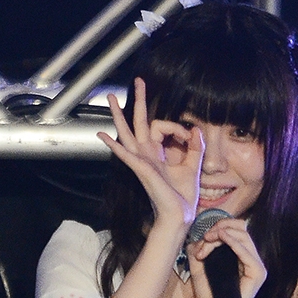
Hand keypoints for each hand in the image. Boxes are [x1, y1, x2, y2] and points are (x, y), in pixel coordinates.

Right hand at [96, 78, 203, 230]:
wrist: (179, 216)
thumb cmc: (183, 196)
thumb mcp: (193, 166)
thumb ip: (195, 147)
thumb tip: (195, 129)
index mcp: (157, 154)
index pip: (162, 128)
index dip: (177, 127)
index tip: (189, 134)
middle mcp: (146, 156)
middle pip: (138, 123)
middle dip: (139, 101)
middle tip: (138, 81)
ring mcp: (142, 162)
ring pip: (127, 134)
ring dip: (119, 115)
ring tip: (111, 98)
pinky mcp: (142, 170)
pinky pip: (126, 154)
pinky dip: (114, 145)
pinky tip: (103, 135)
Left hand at [186, 218, 266, 297]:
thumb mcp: (199, 271)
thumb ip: (198, 253)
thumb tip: (194, 239)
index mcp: (240, 257)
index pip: (235, 231)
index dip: (218, 227)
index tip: (202, 238)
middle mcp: (250, 259)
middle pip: (241, 229)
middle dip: (220, 227)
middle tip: (205, 236)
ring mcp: (256, 266)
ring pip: (243, 236)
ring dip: (223, 234)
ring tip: (208, 240)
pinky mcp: (258, 273)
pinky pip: (247, 251)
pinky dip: (233, 241)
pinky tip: (221, 237)